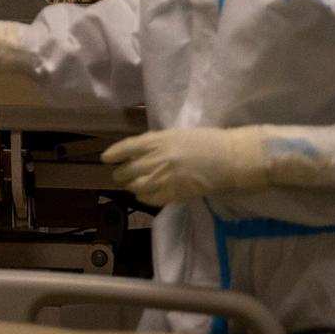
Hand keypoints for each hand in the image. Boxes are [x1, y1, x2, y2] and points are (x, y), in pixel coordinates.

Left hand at [101, 126, 331, 205]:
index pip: (126, 148)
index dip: (113, 154)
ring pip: (135, 185)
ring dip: (131, 185)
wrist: (229, 158)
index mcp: (156, 140)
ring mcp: (163, 178)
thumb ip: (158, 143)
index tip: (106, 158)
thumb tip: (142, 150)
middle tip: (120, 174)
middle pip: (127, 169)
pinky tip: (145, 195)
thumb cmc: (207, 141)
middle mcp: (155, 158)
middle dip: (121, 172)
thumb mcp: (178, 135)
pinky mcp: (173, 193)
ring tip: (132, 185)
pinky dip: (144, 197)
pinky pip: (149, 198)